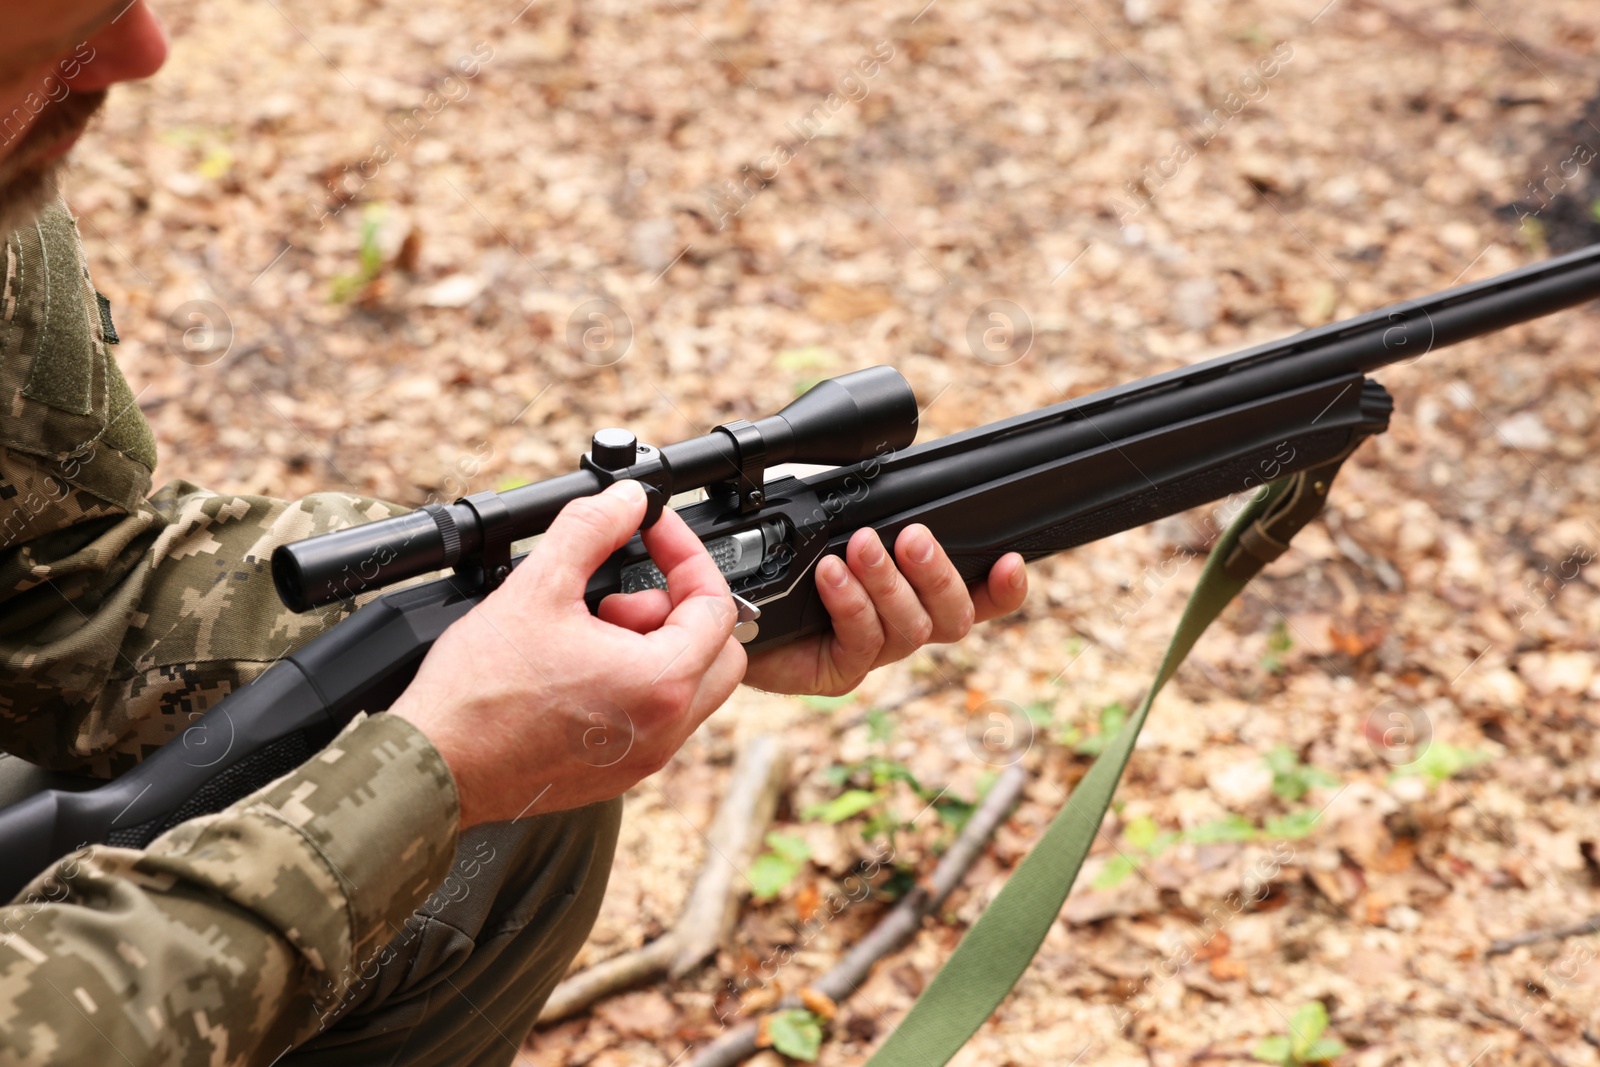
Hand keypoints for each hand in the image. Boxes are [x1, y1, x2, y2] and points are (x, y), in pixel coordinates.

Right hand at [390, 480, 745, 827]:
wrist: (435, 766)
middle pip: (718, 653)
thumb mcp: (537, 586)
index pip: (717, 606)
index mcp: (661, 683)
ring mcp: (644, 758)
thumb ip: (591, 528)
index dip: (687, 555)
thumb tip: (625, 499)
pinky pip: (657, 720)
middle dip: (678, 610)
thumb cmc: (479, 692)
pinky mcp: (618, 775)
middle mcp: (666, 729)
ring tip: (591, 632)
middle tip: (619, 596)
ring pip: (689, 688)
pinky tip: (578, 669)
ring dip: (656, 647)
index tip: (654, 535)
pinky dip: (637, 684)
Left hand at [742, 525, 1026, 695]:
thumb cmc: (783, 566)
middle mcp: (902, 627)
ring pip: (910, 629)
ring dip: (887, 582)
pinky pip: (861, 642)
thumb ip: (873, 519)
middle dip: (938, 573)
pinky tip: (830, 575)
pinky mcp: (840, 673)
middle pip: (954, 617)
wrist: (726, 608)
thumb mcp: (832, 530)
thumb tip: (895, 487)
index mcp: (914, 595)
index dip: (1004, 588)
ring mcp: (873, 654)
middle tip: (913, 537)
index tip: (1010, 560)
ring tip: (859, 548)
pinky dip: (850, 603)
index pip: (977, 598)